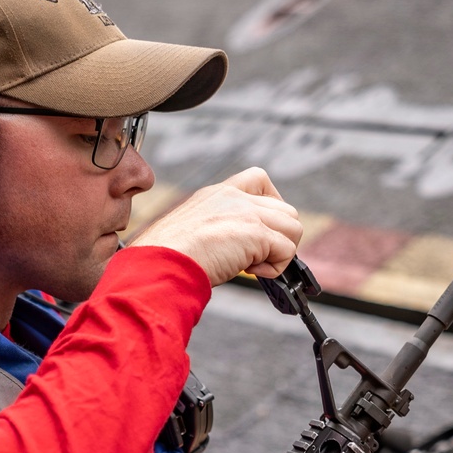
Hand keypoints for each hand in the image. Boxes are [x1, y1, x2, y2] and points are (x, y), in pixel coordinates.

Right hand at [131, 167, 302, 285]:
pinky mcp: (255, 233)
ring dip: (280, 252)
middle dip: (277, 237)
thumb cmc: (166, 256)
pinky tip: (252, 273)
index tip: (260, 231)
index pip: (259, 180)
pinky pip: (287, 250)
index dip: (270, 206)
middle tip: (253, 258)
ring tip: (253, 266)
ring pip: (293, 227)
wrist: (159, 262)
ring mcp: (247, 213)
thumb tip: (239, 252)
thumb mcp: (193, 232)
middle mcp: (234, 197)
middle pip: (285, 208)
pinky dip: (275, 268)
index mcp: (217, 194)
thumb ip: (219, 231)